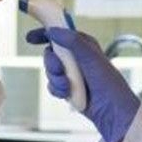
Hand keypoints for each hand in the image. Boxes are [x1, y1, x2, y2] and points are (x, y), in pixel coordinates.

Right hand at [25, 27, 139, 141]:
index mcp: (84, 45)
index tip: (30, 38)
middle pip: (50, 53)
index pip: (60, 33)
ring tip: (68, 87)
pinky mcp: (69, 88)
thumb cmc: (107, 82)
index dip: (45, 33)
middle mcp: (77, 58)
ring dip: (56, 79)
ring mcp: (72, 74)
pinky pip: (52, 86)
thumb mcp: (91, 57)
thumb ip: (72, 41)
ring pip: (50, 71)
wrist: (111, 111)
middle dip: (51, 63)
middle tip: (60, 70)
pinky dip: (58, 90)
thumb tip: (52, 31)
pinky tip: (67, 94)